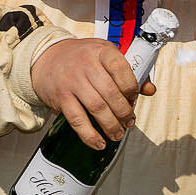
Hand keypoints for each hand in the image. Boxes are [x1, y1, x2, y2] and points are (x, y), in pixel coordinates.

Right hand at [30, 37, 155, 149]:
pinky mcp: (61, 97)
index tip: (133, 97)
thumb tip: (150, 89)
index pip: (122, 70)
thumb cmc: (80, 57)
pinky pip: (77, 120)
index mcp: (101, 52)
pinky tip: (99, 142)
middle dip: (124, 112)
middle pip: (111, 94)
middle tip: (129, 121)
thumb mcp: (105, 54)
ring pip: (97, 108)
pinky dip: (90, 135)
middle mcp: (86, 65)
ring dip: (111, 126)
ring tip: (117, 133)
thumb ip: (129, 71)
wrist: (45, 57)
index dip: (132, 88)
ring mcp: (72, 82)